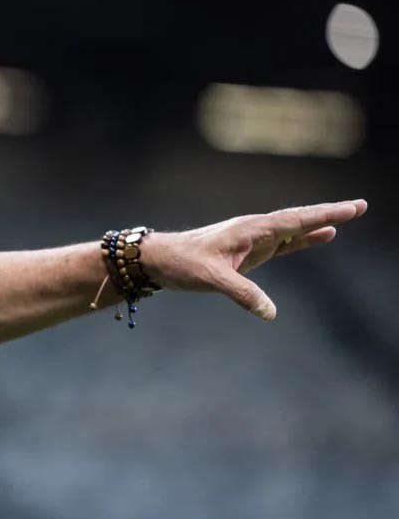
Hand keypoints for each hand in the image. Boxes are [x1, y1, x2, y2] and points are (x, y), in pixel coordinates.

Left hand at [144, 200, 367, 320]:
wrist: (158, 260)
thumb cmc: (182, 263)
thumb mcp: (211, 278)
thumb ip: (242, 293)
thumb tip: (270, 312)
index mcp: (250, 229)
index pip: (295, 220)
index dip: (324, 215)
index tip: (352, 208)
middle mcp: (254, 230)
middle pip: (299, 219)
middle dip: (329, 214)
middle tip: (360, 206)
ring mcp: (253, 240)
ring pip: (293, 230)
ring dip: (318, 224)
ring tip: (346, 218)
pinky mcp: (249, 253)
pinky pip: (283, 244)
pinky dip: (303, 240)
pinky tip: (321, 237)